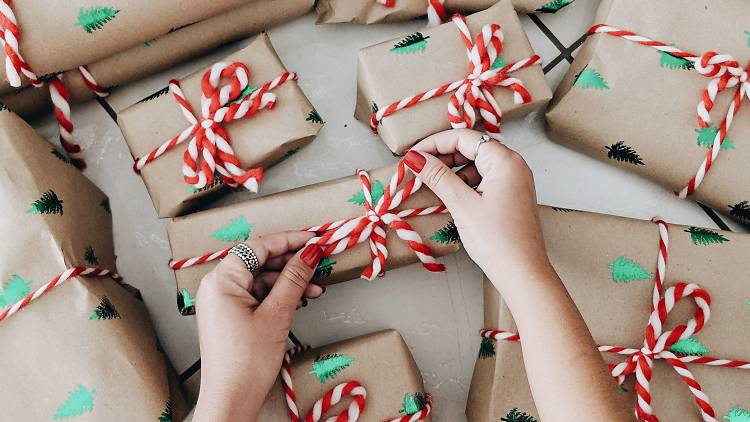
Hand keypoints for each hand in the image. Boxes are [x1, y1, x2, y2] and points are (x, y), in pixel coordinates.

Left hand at [192, 232, 324, 421]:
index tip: (313, 238)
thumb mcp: (277, 314)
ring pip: (261, 279)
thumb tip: (310, 253)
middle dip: (292, 262)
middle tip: (319, 260)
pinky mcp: (231, 315)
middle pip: (260, 261)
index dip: (289, 240)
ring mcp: (223, 302)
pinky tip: (300, 300)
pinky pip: (257, 295)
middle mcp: (218, 286)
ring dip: (289, 281)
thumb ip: (294, 279)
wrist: (231, 399)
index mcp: (221, 280)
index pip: (258, 247)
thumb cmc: (245, 363)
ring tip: (316, 288)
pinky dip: (279, 296)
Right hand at [403, 129, 553, 291]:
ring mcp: (514, 180)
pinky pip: (483, 179)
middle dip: (442, 156)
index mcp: (505, 160)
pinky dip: (464, 182)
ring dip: (452, 170)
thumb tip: (415, 158)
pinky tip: (449, 195)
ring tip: (430, 183)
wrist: (523, 273)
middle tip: (417, 168)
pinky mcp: (511, 195)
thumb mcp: (462, 204)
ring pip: (476, 163)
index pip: (464, 137)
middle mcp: (513, 165)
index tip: (412, 155)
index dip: (434, 143)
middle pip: (471, 147)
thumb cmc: (497, 240)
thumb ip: (438, 177)